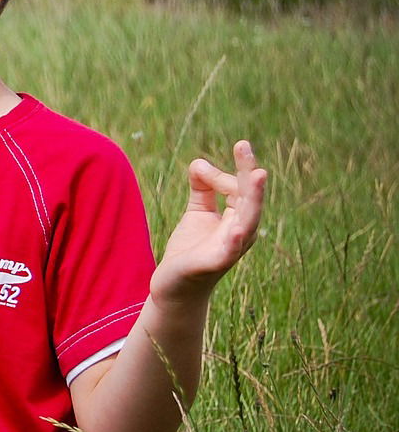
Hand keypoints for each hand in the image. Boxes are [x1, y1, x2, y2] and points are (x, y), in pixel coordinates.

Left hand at [153, 140, 267, 300]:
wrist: (174, 285)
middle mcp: (242, 232)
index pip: (241, 187)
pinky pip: (229, 251)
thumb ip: (202, 187)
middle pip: (250, 199)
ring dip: (253, 198)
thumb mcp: (198, 212)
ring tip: (258, 175)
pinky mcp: (214, 264)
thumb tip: (199, 162)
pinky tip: (237, 230)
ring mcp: (231, 249)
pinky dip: (234, 240)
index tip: (203, 166)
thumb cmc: (191, 249)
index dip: (224, 173)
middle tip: (244, 146)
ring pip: (247, 220)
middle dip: (249, 173)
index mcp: (239, 218)